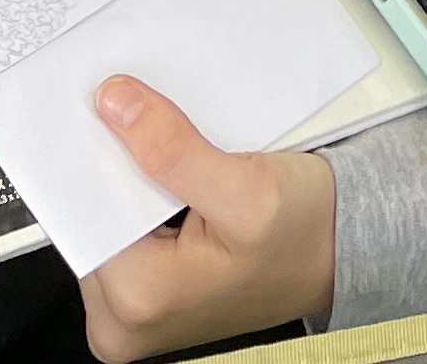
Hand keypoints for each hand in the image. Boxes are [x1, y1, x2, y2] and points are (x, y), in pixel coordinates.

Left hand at [77, 84, 336, 361]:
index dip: (101, 151)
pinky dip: (145, 195)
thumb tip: (114, 106)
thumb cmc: (305, 236)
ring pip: (107, 218)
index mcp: (137, 303)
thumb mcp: (247, 187)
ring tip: (179, 157)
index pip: (87, 210)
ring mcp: (130, 315)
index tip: (116, 105)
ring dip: (134, 176)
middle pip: (93, 215)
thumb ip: (174, 151)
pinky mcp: (143, 298)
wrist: (340, 253)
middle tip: (156, 126)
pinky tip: (177, 178)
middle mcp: (122, 322)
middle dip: (120, 163)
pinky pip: (123, 230)